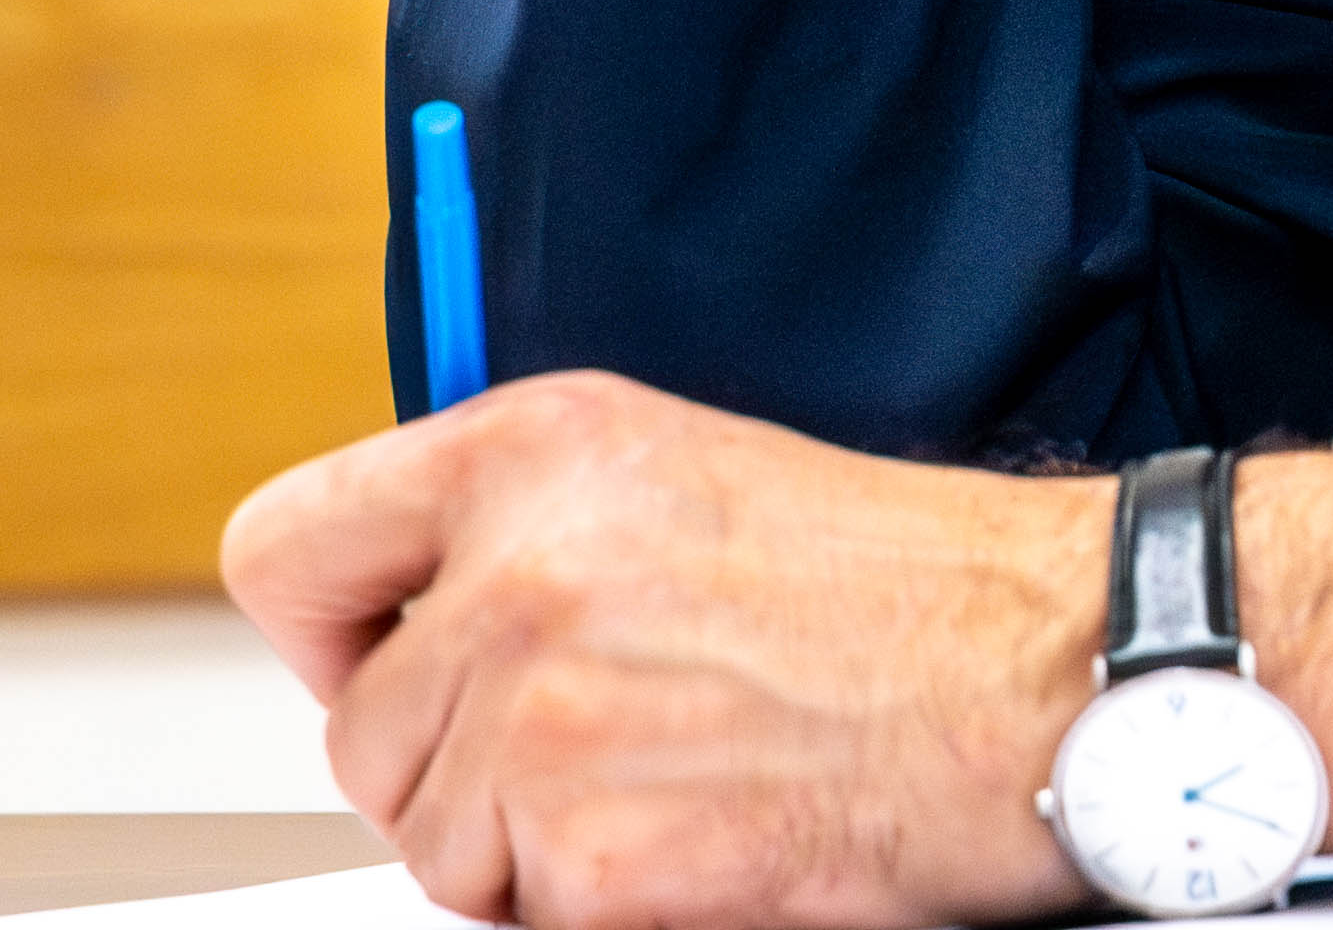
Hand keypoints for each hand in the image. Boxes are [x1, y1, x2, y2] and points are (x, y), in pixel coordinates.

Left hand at [220, 372, 1332, 929]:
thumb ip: (528, 530)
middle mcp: (515, 568)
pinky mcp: (587, 854)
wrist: (1047, 671)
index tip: (392, 660)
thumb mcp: (681, 477)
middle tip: (603, 748)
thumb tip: (405, 624)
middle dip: (457, 770)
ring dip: (531, 853)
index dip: (331, 633)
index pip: (285, 552)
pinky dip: (601, 909)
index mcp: (531, 449)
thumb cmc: (903, 585)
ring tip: (676, 785)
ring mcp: (542, 716)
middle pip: (358, 737)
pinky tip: (704, 840)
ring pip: (434, 847)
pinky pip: (519, 923)